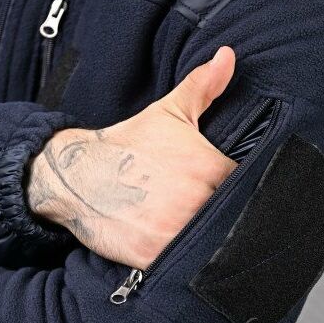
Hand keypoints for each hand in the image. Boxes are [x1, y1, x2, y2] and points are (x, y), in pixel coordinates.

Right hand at [27, 46, 236, 269]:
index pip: (248, 188)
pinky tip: (176, 249)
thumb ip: (204, 87)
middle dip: (225, 217)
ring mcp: (175, 231)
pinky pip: (183, 266)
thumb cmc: (127, 144)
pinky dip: (184, 263)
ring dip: (209, 241)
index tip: (226, 192)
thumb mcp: (168, 113)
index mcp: (209, 168)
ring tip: (194, 230)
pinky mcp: (154, 256)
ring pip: (212, 245)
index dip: (241, 191)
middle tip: (208, 212)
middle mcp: (197, 201)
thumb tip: (229, 56)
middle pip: (232, 218)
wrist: (75, 174)